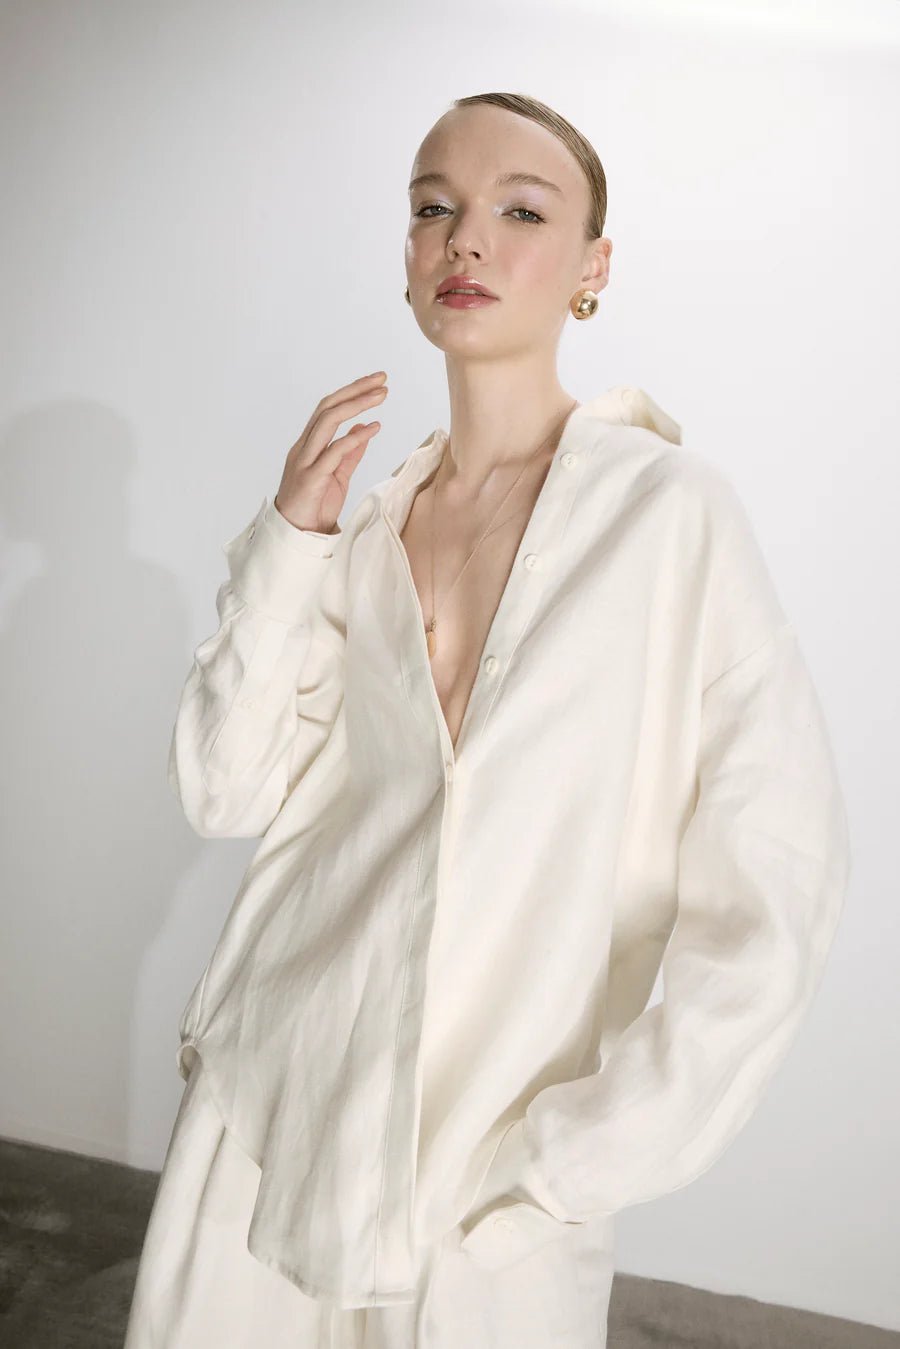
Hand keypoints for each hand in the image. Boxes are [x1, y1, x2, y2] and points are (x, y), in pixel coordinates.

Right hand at [274, 371, 387, 532]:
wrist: (297, 535)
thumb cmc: (314, 506)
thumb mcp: (338, 475)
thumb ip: (350, 452)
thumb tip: (364, 427)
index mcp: (308, 445)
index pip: (328, 408)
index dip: (351, 392)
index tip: (375, 383)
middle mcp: (304, 447)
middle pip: (327, 407)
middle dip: (356, 389)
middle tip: (382, 379)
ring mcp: (305, 461)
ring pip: (327, 422)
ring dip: (356, 405)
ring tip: (380, 395)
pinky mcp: (311, 478)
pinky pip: (333, 452)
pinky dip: (354, 438)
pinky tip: (373, 428)